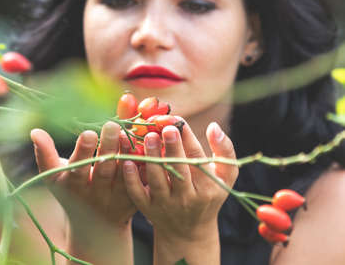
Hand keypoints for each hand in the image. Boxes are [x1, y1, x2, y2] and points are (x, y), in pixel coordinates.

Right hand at [30, 121, 136, 226]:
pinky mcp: (134, 199)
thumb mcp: (55, 176)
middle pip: (103, 169)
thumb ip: (45, 154)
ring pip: (124, 175)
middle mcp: (96, 193)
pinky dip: (144, 166)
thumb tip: (35, 131)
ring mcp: (116, 197)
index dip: (83, 152)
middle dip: (108, 147)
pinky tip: (148, 147)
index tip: (88, 133)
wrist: (95, 225)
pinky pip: (141, 181)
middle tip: (113, 125)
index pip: (77, 168)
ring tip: (130, 133)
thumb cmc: (71, 191)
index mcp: (74, 185)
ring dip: (128, 154)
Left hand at [122, 120, 237, 263]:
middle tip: (165, 129)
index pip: (197, 159)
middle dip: (172, 148)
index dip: (188, 138)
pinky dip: (132, 178)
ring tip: (148, 137)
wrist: (188, 231)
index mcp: (207, 187)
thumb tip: (213, 127)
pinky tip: (128, 161)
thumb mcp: (225, 176)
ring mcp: (166, 204)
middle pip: (179, 170)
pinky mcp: (148, 209)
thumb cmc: (208, 195)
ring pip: (157, 180)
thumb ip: (224, 150)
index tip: (178, 121)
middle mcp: (187, 197)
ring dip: (152, 157)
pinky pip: (138, 193)